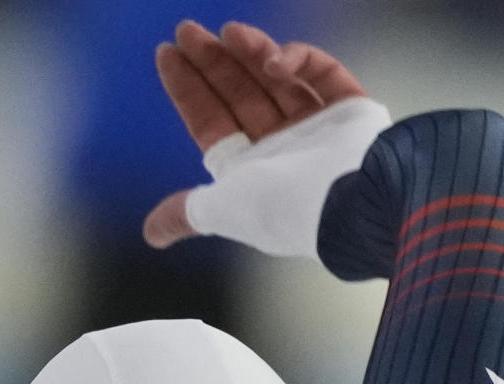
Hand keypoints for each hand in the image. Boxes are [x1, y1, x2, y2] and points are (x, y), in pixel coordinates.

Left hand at [144, 19, 368, 248]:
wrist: (352, 202)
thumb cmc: (286, 207)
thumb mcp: (225, 210)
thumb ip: (188, 213)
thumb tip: (151, 233)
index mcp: (253, 174)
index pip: (213, 125)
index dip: (189, 91)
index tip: (167, 54)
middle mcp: (283, 150)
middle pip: (241, 97)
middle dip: (213, 64)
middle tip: (187, 30)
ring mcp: (318, 127)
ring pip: (278, 81)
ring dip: (251, 54)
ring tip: (228, 32)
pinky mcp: (350, 108)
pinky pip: (321, 75)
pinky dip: (298, 62)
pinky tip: (274, 61)